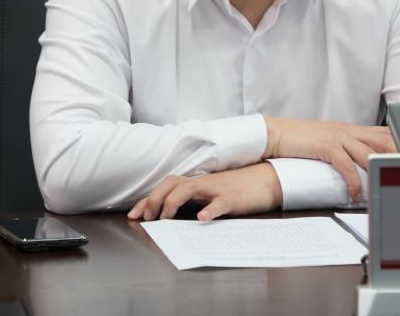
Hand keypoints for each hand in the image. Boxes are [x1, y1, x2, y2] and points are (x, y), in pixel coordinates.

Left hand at [127, 163, 282, 222]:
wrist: (265, 180)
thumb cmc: (236, 189)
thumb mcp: (210, 194)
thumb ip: (192, 200)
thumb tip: (169, 213)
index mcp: (196, 183)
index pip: (166, 187)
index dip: (148, 199)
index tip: (134, 214)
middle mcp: (203, 184)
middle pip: (172, 183)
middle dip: (155, 199)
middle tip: (144, 217)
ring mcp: (217, 190)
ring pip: (190, 189)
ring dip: (174, 202)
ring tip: (165, 217)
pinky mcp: (232, 199)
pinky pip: (219, 204)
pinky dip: (209, 211)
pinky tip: (201, 219)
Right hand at [262, 117, 394, 200]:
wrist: (277, 133)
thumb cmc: (301, 140)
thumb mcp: (329, 140)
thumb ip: (346, 148)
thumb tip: (361, 163)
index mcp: (350, 129)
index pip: (383, 131)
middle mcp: (348, 130)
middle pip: (383, 140)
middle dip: (399, 155)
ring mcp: (338, 137)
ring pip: (368, 153)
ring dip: (379, 171)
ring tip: (387, 186)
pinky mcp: (326, 146)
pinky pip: (346, 165)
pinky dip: (354, 181)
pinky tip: (355, 194)